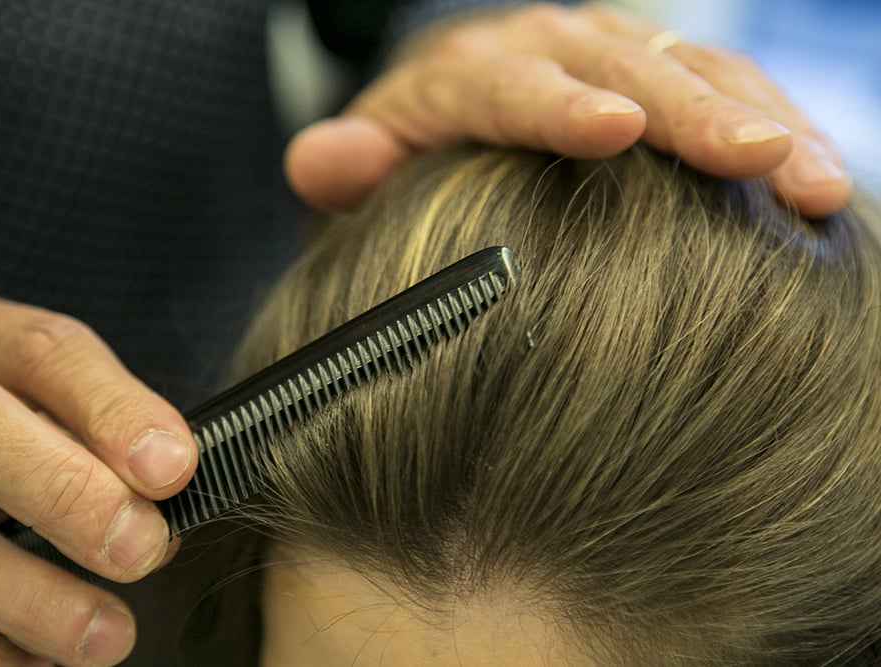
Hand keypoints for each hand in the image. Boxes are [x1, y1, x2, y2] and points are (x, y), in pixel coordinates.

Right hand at [0, 285, 196, 665]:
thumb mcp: (40, 401)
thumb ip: (100, 425)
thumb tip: (172, 483)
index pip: (38, 349)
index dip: (110, 407)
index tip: (175, 469)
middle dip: (60, 487)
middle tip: (140, 550)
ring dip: (21, 594)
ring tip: (106, 637)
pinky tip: (34, 665)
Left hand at [286, 3, 850, 217]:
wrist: (456, 99)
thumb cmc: (417, 143)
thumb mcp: (371, 154)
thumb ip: (347, 162)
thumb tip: (323, 161)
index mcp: (473, 73)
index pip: (517, 87)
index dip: (564, 108)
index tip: (617, 131)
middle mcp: (551, 49)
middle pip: (629, 69)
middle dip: (697, 114)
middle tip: (765, 162)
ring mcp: (612, 56)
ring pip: (696, 72)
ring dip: (762, 123)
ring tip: (819, 184)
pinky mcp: (656, 75)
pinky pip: (725, 87)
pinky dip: (775, 126)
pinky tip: (818, 175)